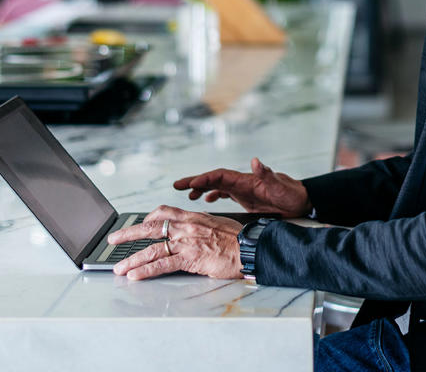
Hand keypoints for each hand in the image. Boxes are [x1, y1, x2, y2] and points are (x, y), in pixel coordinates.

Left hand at [109, 206, 242, 280]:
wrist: (250, 247)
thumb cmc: (238, 238)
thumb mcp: (217, 224)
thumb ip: (201, 225)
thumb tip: (193, 229)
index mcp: (193, 216)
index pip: (164, 211)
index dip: (148, 217)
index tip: (140, 223)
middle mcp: (187, 227)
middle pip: (151, 227)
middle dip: (128, 233)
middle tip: (114, 239)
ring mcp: (187, 242)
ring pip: (152, 249)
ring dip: (132, 259)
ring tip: (119, 268)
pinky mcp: (190, 259)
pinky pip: (163, 264)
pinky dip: (146, 271)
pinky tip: (135, 275)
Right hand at [173, 157, 311, 217]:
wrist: (301, 200)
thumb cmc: (292, 193)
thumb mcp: (280, 186)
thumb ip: (267, 174)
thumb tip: (256, 161)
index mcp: (247, 180)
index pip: (221, 176)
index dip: (205, 179)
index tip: (190, 185)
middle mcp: (242, 183)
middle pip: (214, 179)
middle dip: (195, 181)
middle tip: (177, 186)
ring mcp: (243, 190)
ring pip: (217, 187)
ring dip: (201, 188)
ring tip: (186, 195)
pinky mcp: (246, 198)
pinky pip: (225, 194)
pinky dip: (213, 195)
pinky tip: (206, 201)